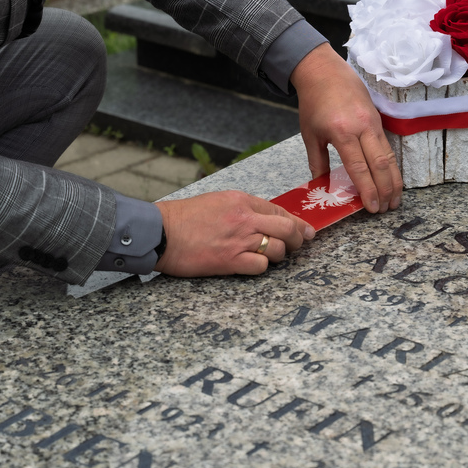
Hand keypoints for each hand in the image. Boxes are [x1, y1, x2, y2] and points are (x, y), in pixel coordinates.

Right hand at [154, 191, 313, 275]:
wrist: (161, 232)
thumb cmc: (184, 217)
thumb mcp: (217, 201)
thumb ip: (242, 208)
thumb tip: (265, 219)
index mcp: (241, 201)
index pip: (279, 211)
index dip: (297, 222)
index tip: (306, 230)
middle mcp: (244, 218)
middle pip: (286, 229)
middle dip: (297, 238)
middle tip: (298, 244)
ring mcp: (239, 240)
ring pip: (278, 248)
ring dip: (279, 254)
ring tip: (271, 256)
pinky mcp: (230, 261)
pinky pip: (261, 266)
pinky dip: (262, 266)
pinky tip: (254, 264)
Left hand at [291, 44, 401, 213]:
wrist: (325, 71)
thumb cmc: (314, 102)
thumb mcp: (310, 134)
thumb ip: (317, 161)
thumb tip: (323, 186)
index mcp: (342, 132)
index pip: (359, 167)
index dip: (367, 189)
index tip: (372, 207)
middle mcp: (362, 128)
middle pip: (380, 164)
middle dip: (386, 189)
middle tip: (387, 209)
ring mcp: (373, 123)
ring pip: (389, 156)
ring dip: (394, 180)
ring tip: (395, 200)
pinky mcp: (378, 120)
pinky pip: (388, 147)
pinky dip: (392, 166)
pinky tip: (393, 179)